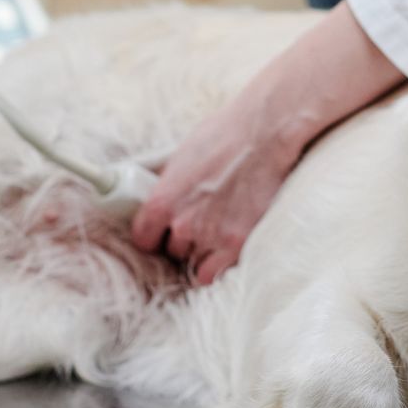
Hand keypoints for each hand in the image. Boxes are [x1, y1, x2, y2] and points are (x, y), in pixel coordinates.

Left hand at [131, 90, 300, 285]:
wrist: (264, 134)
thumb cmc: (225, 135)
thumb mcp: (183, 156)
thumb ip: (170, 185)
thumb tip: (161, 195)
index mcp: (163, 201)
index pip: (143, 238)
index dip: (154, 237)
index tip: (163, 235)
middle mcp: (182, 223)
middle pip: (174, 250)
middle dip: (185, 240)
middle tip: (202, 224)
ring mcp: (210, 236)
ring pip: (195, 262)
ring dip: (203, 252)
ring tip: (218, 233)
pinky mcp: (237, 244)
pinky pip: (214, 273)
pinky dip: (218, 266)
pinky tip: (226, 249)